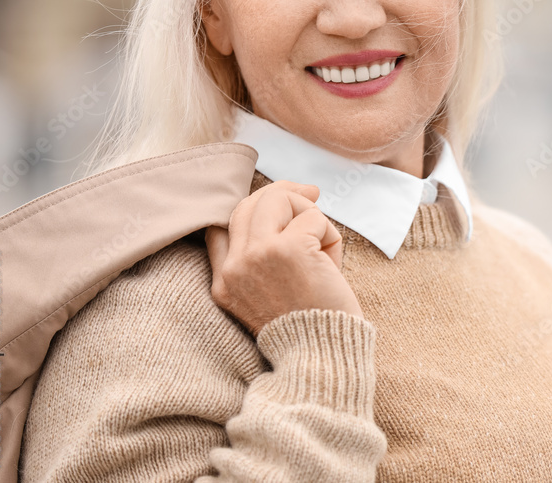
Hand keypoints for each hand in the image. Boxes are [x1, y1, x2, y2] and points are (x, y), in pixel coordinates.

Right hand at [205, 180, 363, 336]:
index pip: (220, 228)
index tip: (279, 203)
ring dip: (308, 212)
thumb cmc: (309, 326)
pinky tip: (331, 260)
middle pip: (248, 205)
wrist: (322, 357)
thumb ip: (268, 256)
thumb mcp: (270, 295)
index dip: (251, 209)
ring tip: (324, 243)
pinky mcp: (289, 249)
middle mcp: (234, 267)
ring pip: (277, 199)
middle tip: (311, 193)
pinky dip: (329, 233)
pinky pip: (313, 217)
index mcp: (224, 284)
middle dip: (283, 193)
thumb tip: (294, 200)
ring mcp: (258, 255)